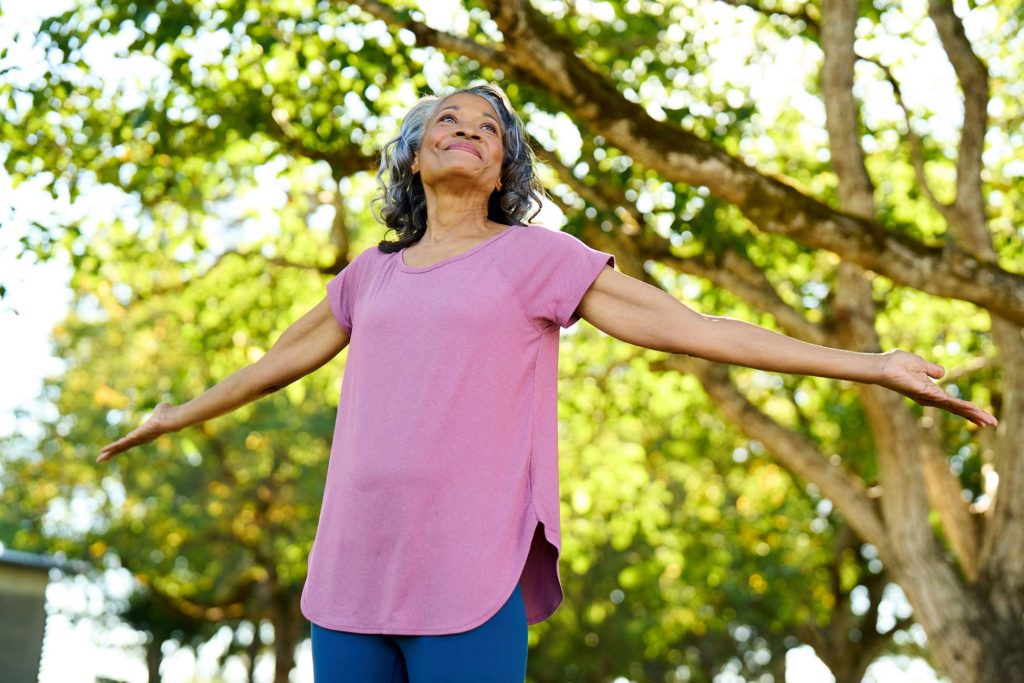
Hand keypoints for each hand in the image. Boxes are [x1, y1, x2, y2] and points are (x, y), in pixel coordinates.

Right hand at [97, 401, 180, 462]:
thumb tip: (163, 407)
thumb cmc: (170, 413)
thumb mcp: (161, 410)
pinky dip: (112, 447)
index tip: (114, 449)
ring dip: (110, 452)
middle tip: (100, 460)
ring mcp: (138, 439)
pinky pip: (122, 443)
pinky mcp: (136, 437)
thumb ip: (159, 411)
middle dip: (112, 453)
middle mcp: (141, 439)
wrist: (174, 418)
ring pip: (121, 447)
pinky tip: (104, 451)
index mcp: (145, 434)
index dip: (121, 445)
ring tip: (99, 459)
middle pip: (123, 447)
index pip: (130, 441)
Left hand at [875, 350, 997, 427]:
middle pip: (957, 409)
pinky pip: (946, 400)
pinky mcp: (925, 393)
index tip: (982, 416)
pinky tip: (971, 409)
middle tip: (992, 423)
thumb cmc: (897, 363)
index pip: (954, 403)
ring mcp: (928, 397)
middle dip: (975, 416)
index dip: (968, 409)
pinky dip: (959, 405)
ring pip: (955, 407)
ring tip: (987, 420)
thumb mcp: (920, 364)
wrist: (883, 365)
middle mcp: (930, 398)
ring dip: (972, 413)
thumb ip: (933, 370)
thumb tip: (943, 374)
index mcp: (930, 391)